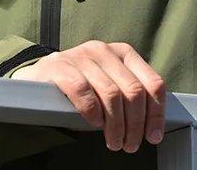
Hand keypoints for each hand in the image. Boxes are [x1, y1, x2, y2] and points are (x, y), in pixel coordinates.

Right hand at [11, 40, 165, 152]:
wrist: (40, 76)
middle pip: (134, 91)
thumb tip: (151, 126)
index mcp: (124, 53)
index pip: (152, 83)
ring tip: (115, 142)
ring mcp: (82, 56)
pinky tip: (94, 124)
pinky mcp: (60, 66)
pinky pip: (83, 91)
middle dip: (135, 124)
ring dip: (116, 125)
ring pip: (111, 94)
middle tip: (130, 145)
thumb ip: (130, 97)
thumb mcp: (110, 86)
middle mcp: (105, 51)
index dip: (156, 113)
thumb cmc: (81, 85)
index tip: (154, 136)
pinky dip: (93, 112)